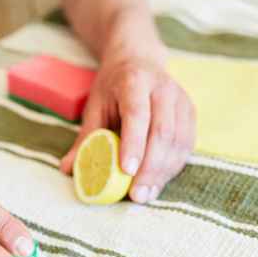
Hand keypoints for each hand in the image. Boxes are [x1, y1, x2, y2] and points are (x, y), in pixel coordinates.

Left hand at [61, 54, 195, 202]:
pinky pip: (186, 145)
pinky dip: (173, 167)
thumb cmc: (113, 88)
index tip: (127, 170)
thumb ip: (85, 138)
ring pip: (178, 141)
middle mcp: (162, 88)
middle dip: (150, 167)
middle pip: (162, 131)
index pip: (137, 114)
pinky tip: (157, 182)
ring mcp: (181, 99)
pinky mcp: (190, 113)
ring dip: (163, 172)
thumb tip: (67, 169)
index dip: (133, 143)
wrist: (139, 61)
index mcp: (134, 81)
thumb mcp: (95, 106)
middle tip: (137, 195)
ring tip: (146, 194)